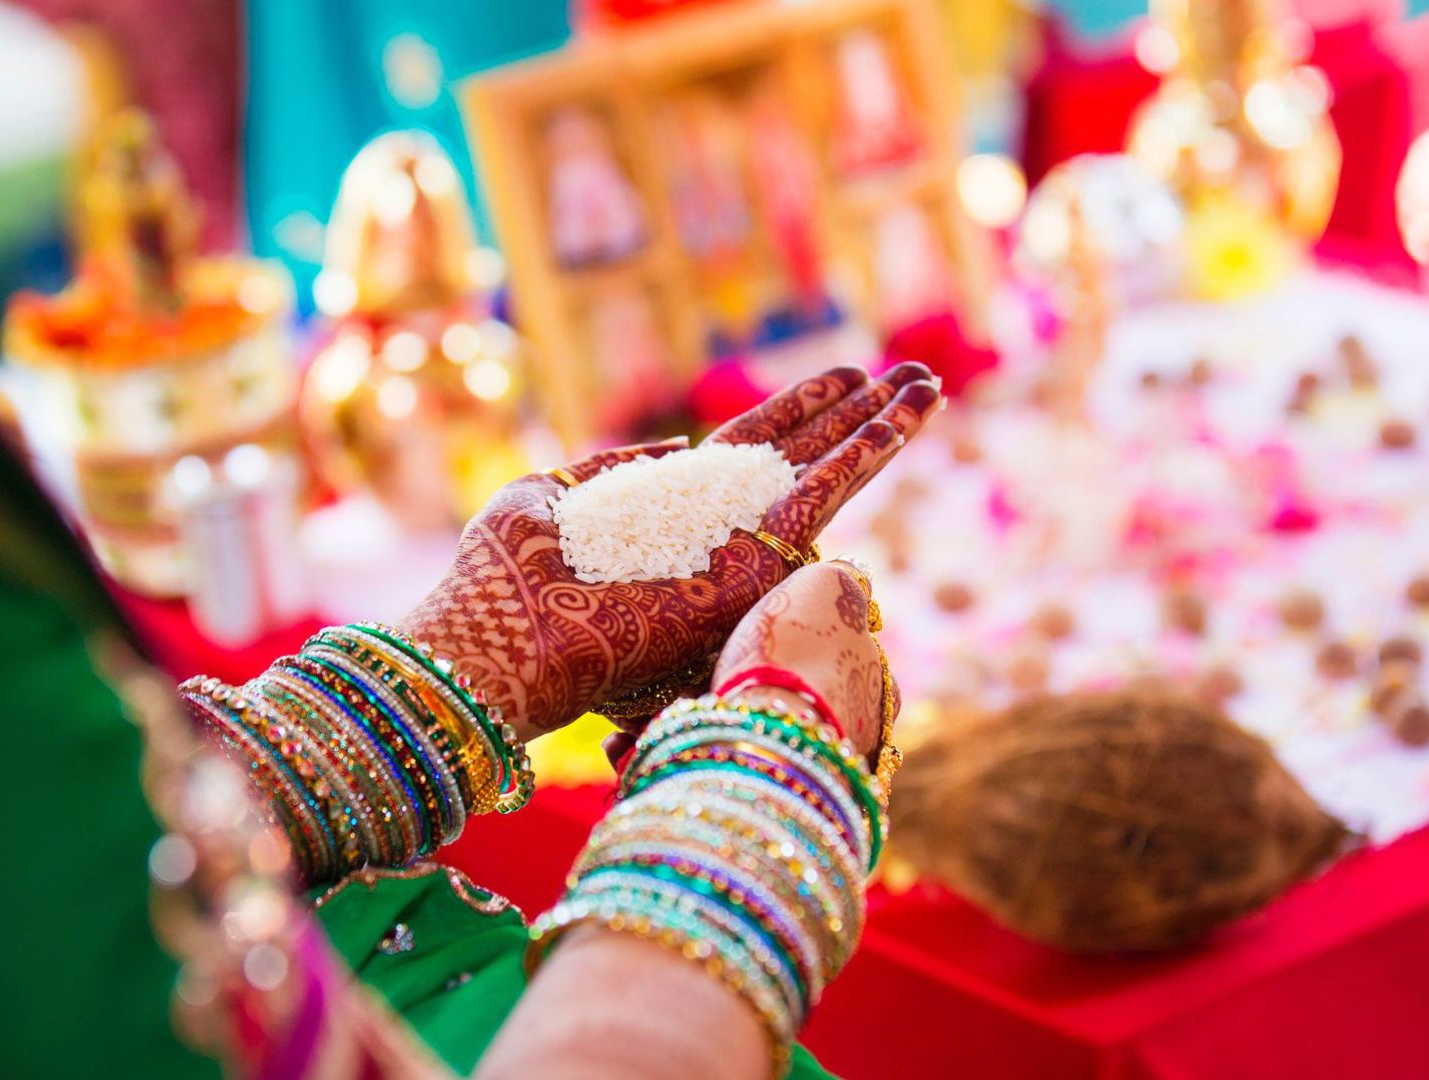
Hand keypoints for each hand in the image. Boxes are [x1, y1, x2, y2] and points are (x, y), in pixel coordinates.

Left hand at [396, 363, 939, 741]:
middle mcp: (716, 532)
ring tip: (928, 384)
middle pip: (803, 457)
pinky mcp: (755, 570)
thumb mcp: (552, 497)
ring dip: (882, 429)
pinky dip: (868, 454)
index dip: (799, 411)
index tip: (843, 377)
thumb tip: (670, 446)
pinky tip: (906, 415)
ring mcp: (741, 552)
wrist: (501, 637)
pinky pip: (823, 500)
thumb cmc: (506, 578)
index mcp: (670, 511)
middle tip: (911, 376)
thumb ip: (612, 468)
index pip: (751, 451)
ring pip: (828, 477)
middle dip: (856, 415)